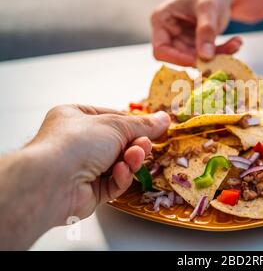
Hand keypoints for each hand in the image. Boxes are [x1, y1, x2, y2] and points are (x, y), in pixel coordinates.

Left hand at [30, 105, 169, 220]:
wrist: (51, 182)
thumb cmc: (76, 143)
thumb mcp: (115, 125)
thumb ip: (143, 125)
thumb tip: (164, 119)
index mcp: (76, 118)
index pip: (113, 119)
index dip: (134, 124)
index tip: (155, 128)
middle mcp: (78, 142)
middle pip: (119, 143)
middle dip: (135, 145)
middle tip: (145, 146)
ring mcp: (82, 167)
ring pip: (119, 163)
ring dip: (131, 160)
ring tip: (135, 157)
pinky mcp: (88, 191)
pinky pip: (113, 182)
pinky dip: (121, 177)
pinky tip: (120, 172)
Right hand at [151, 0, 241, 65]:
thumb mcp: (207, 7)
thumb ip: (205, 30)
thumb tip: (205, 56)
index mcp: (162, 21)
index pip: (160, 50)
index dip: (176, 59)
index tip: (197, 60)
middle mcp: (169, 34)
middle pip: (181, 57)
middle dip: (204, 58)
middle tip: (227, 53)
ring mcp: (183, 41)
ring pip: (198, 59)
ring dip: (218, 55)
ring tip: (236, 43)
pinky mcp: (197, 45)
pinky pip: (209, 55)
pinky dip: (224, 51)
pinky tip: (236, 42)